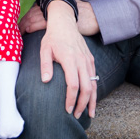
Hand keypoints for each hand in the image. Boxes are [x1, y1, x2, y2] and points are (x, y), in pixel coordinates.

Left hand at [22, 1, 97, 117]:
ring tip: (89, 114)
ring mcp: (88, 60)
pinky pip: (95, 77)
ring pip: (94, 84)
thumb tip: (46, 81)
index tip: (67, 110)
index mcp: (70, 59)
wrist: (65, 23)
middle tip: (77, 116)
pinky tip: (91, 99)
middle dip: (83, 104)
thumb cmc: (52, 37)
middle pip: (87, 87)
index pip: (73, 84)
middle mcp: (82, 61)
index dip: (71, 99)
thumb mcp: (44, 49)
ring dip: (92, 100)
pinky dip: (94, 90)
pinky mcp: (91, 59)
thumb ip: (45, 65)